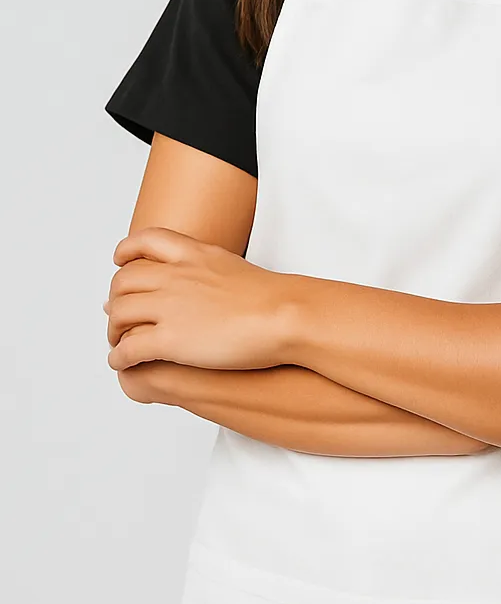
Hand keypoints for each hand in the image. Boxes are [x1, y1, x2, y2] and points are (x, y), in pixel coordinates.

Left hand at [104, 226, 293, 371]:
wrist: (283, 315)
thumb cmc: (271, 298)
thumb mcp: (234, 266)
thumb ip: (210, 268)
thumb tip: (202, 280)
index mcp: (194, 254)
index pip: (146, 240)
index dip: (127, 251)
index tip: (121, 262)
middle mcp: (176, 276)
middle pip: (124, 280)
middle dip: (115, 299)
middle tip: (118, 315)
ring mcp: (170, 306)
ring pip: (119, 313)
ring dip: (112, 330)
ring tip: (118, 343)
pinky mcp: (170, 339)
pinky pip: (128, 348)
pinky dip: (118, 356)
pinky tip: (122, 363)